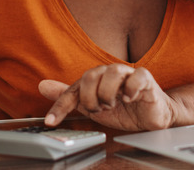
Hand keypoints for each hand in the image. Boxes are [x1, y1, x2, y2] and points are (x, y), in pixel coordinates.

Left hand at [39, 64, 177, 130]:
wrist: (150, 115)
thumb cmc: (122, 109)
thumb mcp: (91, 106)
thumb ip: (70, 96)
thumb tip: (43, 86)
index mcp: (95, 78)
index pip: (73, 89)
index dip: (61, 106)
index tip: (51, 121)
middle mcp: (109, 72)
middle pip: (91, 77)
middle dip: (91, 99)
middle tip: (99, 110)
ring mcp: (128, 74)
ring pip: (112, 73)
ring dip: (109, 94)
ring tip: (113, 105)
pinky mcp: (145, 78)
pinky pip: (136, 77)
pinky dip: (130, 89)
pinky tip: (129, 99)